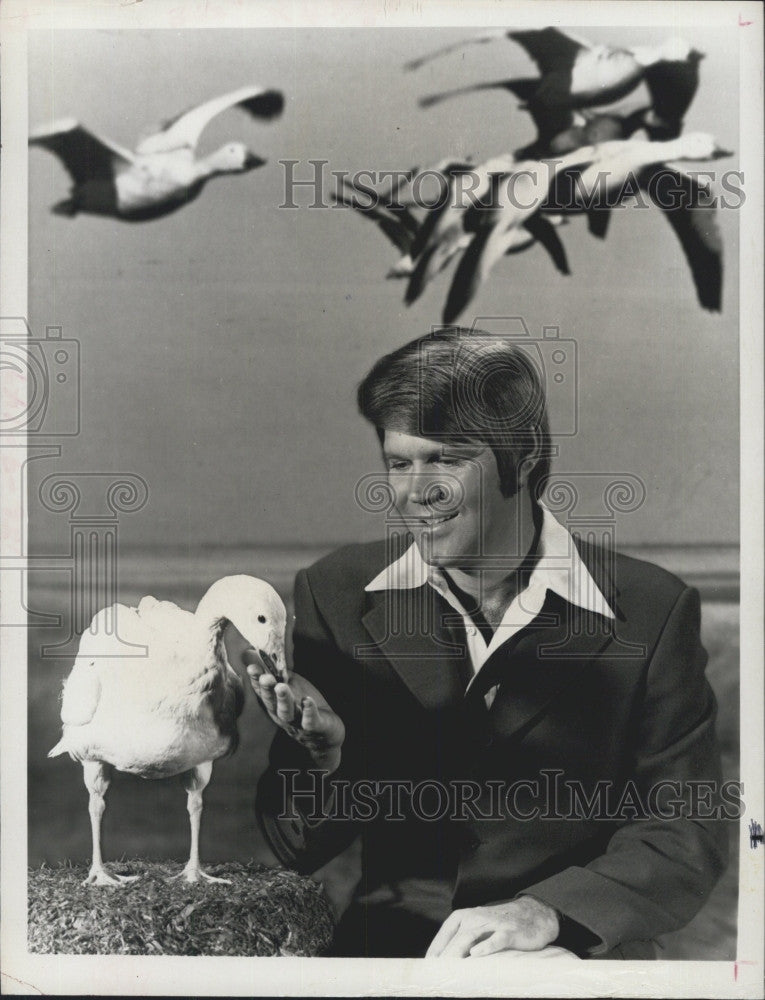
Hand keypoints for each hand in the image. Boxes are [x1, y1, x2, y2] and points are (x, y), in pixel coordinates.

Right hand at [244, 650, 344, 772]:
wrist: (325, 733)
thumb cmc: (303, 706)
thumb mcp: (288, 686)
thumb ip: (273, 672)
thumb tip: (250, 652)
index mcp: (275, 703)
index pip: (262, 691)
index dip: (256, 680)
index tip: (252, 668)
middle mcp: (282, 714)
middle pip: (271, 702)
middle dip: (267, 689)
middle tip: (265, 677)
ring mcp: (297, 722)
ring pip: (287, 712)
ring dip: (283, 700)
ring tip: (281, 686)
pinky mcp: (314, 727)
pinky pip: (310, 721)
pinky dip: (308, 711)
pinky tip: (307, 700)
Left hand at [425, 896, 558, 956]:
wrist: (534, 915)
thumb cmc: (501, 925)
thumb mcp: (479, 927)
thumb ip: (462, 940)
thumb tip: (443, 962)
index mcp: (465, 916)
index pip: (445, 933)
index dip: (435, 950)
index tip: (427, 968)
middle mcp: (476, 917)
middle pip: (456, 938)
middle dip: (445, 956)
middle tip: (436, 975)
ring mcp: (493, 924)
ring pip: (470, 937)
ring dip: (458, 953)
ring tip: (448, 969)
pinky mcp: (509, 932)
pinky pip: (496, 939)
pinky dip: (486, 946)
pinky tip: (476, 954)